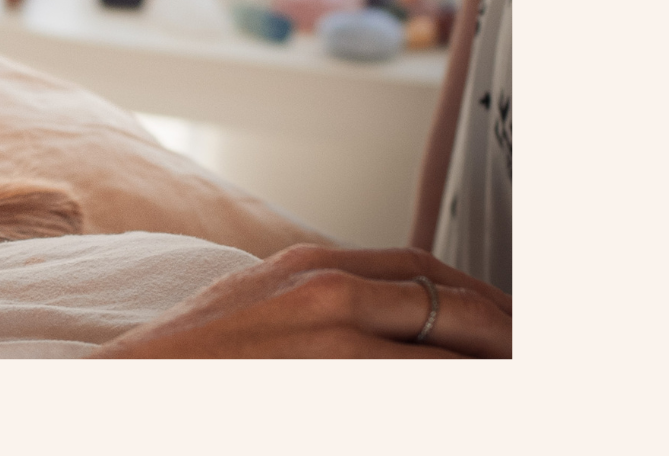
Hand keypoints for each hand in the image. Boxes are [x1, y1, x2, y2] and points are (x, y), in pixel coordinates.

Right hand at [90, 244, 511, 358]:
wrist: (139, 388)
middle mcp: (328, 290)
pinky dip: (453, 395)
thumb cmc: (192, 358)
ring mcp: (334, 340)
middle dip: (500, 329)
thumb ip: (313, 295)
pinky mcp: (335, 385)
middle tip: (529, 350)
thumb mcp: (256, 302)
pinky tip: (470, 402)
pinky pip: (420, 390)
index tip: (500, 319)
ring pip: (444, 350)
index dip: (471, 295)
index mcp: (311, 267)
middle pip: (446, 301)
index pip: (418, 268)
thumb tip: (373, 310)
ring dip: (490, 365)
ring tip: (519, 374)